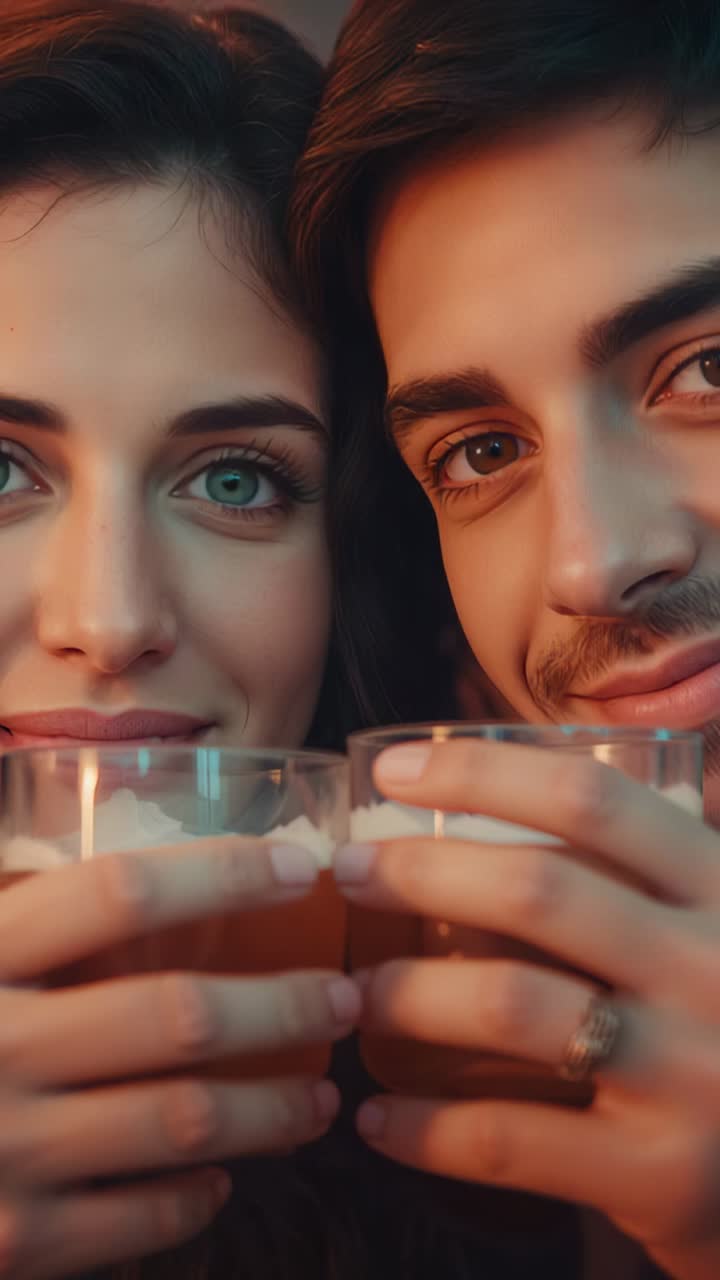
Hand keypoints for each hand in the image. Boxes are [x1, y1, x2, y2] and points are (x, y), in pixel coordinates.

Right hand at [0, 839, 360, 1278]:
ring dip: (269, 1108)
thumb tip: (77, 820)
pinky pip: (136, 1221)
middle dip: (282, 1004)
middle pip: (175, 1013)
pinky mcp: (11, 1242)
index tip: (301, 868)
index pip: (118, 894)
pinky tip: (220, 1176)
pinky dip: (193, 1197)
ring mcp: (4, 1150)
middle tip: (344, 995)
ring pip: (180, 1119)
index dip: (221, 874)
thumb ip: (14, 902)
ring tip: (318, 1095)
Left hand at [336, 739, 719, 1279]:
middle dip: (417, 871)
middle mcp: (711, 967)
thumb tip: (503, 790)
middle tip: (349, 873)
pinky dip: (425, 1129)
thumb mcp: (713, 920)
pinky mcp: (662, 1174)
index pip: (591, 800)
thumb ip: (647, 866)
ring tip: (358, 994)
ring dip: (407, 993)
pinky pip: (509, 1142)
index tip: (393, 769)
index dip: (481, 773)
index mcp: (719, 886)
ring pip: (510, 1005)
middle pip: (535, 889)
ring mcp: (691, 1073)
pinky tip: (378, 1117)